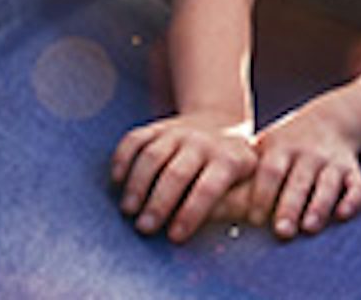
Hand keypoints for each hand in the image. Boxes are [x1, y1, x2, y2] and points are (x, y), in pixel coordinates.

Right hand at [111, 112, 256, 242]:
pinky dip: (122, 157)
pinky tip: (116, 179)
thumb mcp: (245, 180)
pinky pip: (135, 139)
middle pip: (176, 173)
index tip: (174, 237)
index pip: (208, 188)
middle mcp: (202, 143)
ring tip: (128, 209)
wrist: (222, 123)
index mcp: (228, 160)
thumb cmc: (232, 168)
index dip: (191, 213)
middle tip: (144, 228)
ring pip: (153, 155)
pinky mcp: (158, 127)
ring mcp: (178, 132)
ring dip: (137, 184)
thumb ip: (233, 204)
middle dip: (159, 203)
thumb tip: (217, 233)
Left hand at [248, 100, 360, 238]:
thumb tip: (208, 202)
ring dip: (319, 205)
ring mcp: (332, 161)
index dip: (263, 194)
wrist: (330, 120)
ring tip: (309, 226)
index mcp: (282, 148)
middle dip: (290, 205)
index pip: (270, 170)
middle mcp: (308, 153)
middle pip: (299, 179)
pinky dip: (352, 199)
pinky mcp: (353, 170)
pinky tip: (342, 213)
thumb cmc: (287, 145)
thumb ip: (243, 169)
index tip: (254, 218)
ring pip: (328, 183)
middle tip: (282, 231)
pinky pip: (357, 185)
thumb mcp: (265, 146)